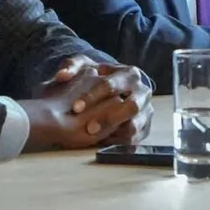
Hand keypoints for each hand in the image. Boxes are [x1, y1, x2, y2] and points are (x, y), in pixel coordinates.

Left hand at [21, 58, 152, 149]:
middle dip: (109, 118)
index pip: (112, 85)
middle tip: (89, 128)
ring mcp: (147, 111)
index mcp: (130, 74)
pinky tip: (102, 142)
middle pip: (131, 106)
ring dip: (114, 134)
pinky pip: (135, 139)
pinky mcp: (146, 127)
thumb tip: (62, 76)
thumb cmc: (98, 78)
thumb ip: (72, 67)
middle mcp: (143, 91)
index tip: (76, 108)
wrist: (115, 90)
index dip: (93, 96)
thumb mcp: (85, 67)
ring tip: (95, 138)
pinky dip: (119, 142)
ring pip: (135, 126)